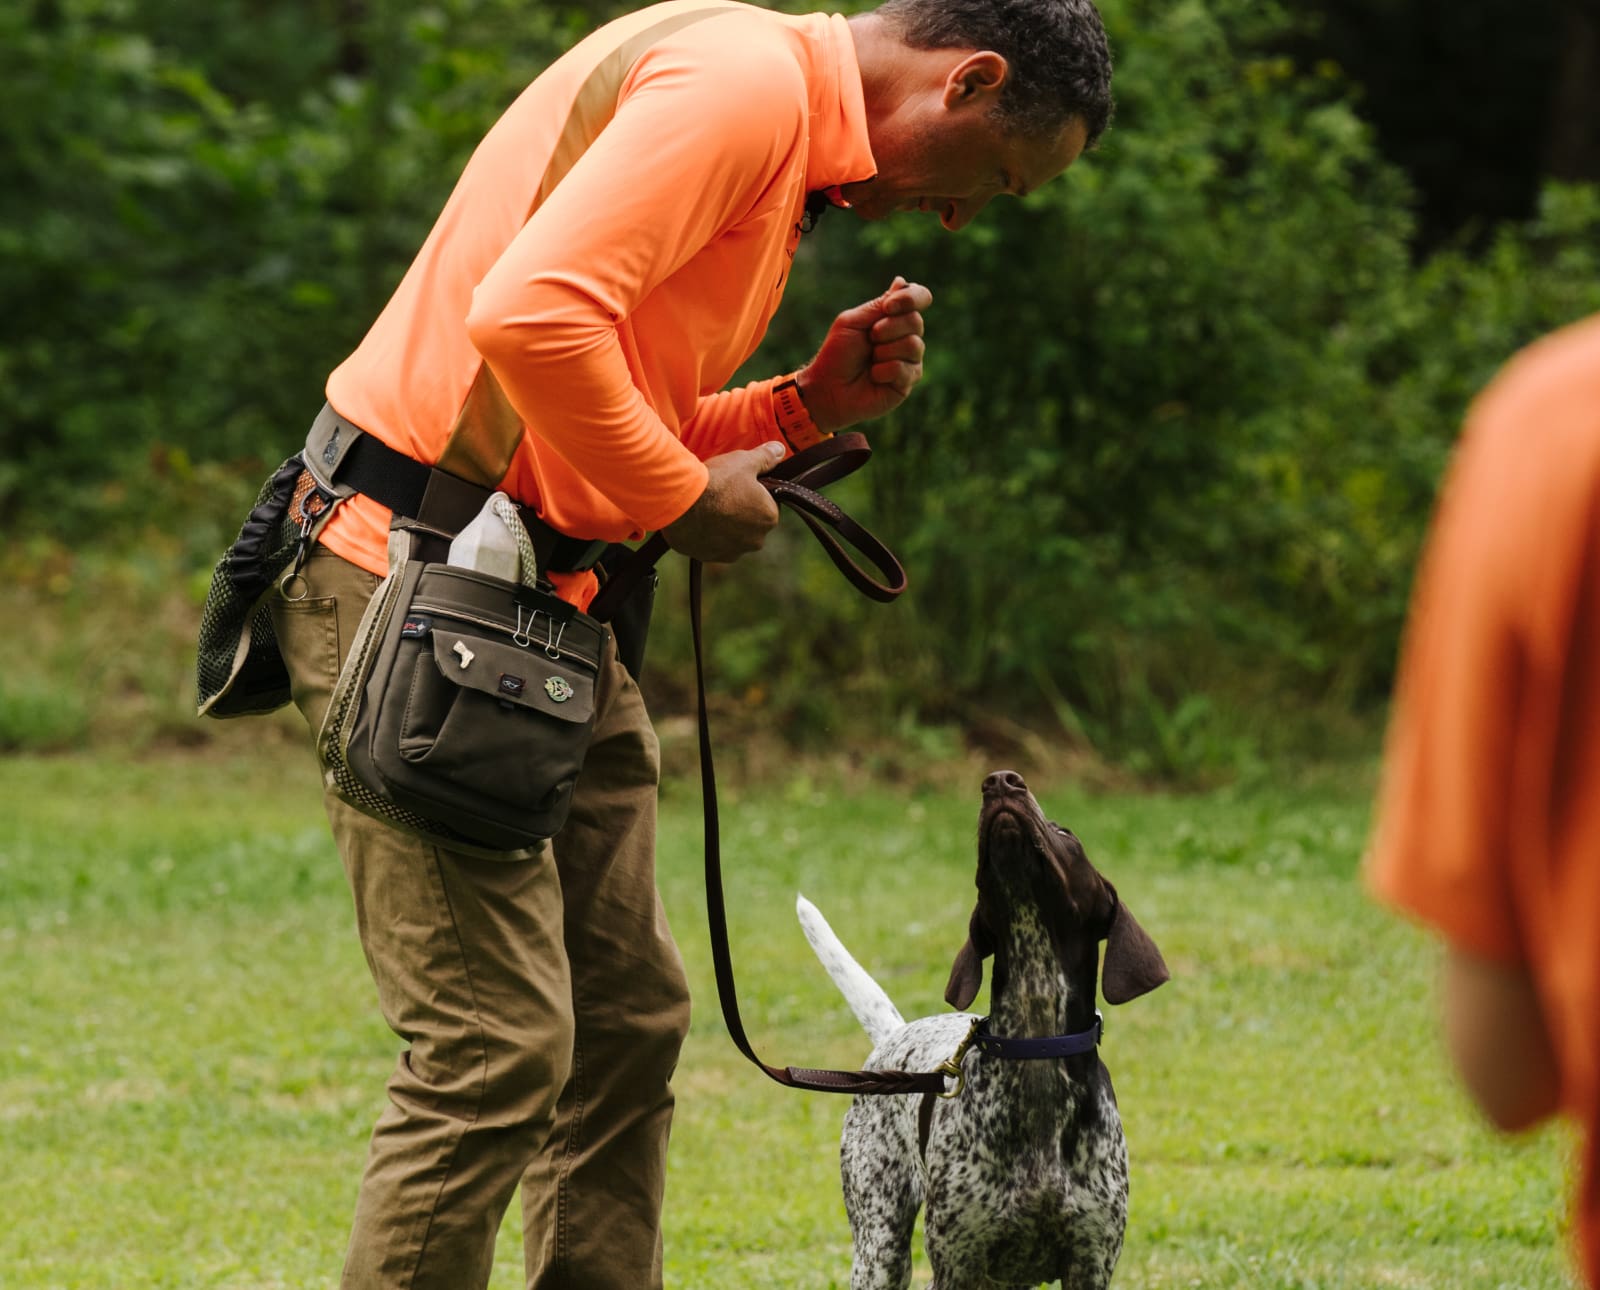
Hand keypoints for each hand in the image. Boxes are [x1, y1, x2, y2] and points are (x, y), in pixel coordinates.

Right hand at [662, 442, 785, 562]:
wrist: (682, 501)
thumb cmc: (717, 481)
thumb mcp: (745, 461)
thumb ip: (765, 458)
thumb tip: (779, 450)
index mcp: (769, 517)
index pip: (767, 506)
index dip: (753, 494)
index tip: (738, 486)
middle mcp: (755, 540)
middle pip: (750, 524)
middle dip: (739, 512)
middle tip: (721, 496)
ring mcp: (732, 552)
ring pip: (731, 537)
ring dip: (723, 526)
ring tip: (707, 507)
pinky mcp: (709, 557)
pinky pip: (711, 546)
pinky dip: (706, 535)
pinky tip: (697, 520)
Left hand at [796, 276, 932, 432]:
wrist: (828, 388)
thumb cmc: (837, 354)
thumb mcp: (853, 321)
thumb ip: (879, 305)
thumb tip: (902, 281)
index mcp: (893, 317)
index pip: (920, 297)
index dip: (911, 298)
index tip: (889, 307)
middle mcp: (906, 336)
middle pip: (916, 321)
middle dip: (887, 329)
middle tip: (869, 339)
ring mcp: (909, 359)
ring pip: (913, 345)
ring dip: (884, 352)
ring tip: (870, 361)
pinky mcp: (908, 382)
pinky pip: (905, 369)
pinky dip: (883, 371)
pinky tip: (874, 376)